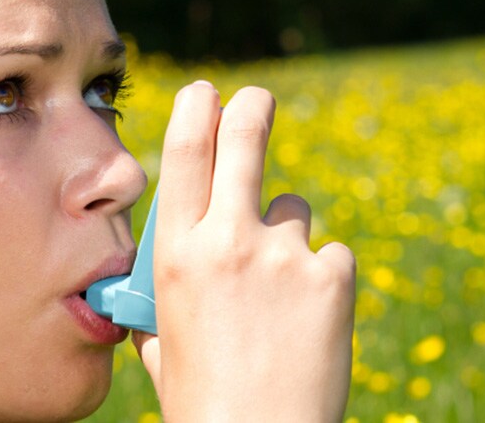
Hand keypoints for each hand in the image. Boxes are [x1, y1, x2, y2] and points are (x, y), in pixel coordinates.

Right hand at [132, 82, 355, 421]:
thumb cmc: (202, 401)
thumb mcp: (161, 346)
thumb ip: (160, 304)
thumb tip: (150, 289)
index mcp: (178, 254)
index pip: (185, 153)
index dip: (197, 110)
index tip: (206, 92)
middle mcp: (229, 241)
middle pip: (245, 140)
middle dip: (252, 108)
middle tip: (258, 99)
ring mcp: (285, 255)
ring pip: (294, 210)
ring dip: (287, 236)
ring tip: (281, 295)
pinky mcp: (333, 276)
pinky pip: (331, 255)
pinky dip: (323, 278)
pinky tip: (311, 321)